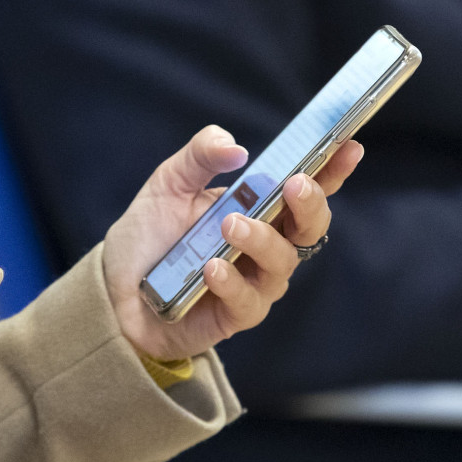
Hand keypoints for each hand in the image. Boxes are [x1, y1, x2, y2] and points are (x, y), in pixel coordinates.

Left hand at [103, 125, 364, 361]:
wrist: (112, 290)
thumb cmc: (148, 236)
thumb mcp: (167, 185)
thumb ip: (199, 157)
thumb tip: (234, 146)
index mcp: (258, 208)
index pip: (305, 188)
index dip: (333, 169)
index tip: (348, 146)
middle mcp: (264, 245)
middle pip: (311, 228)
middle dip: (310, 205)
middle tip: (294, 184)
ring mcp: (253, 282)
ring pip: (283, 263)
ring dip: (262, 240)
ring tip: (230, 225)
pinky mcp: (233, 316)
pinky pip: (248, 301)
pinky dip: (232, 281)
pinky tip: (211, 267)